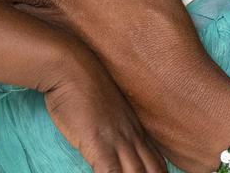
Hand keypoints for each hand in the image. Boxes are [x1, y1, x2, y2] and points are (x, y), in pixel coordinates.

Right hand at [41, 47, 165, 172]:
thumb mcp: (107, 109)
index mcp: (136, 128)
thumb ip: (115, 126)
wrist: (72, 67)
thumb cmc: (83, 86)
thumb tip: (110, 141)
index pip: (157, 162)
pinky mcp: (100, 144)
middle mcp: (132, 135)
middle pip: (153, 170)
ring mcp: (118, 140)